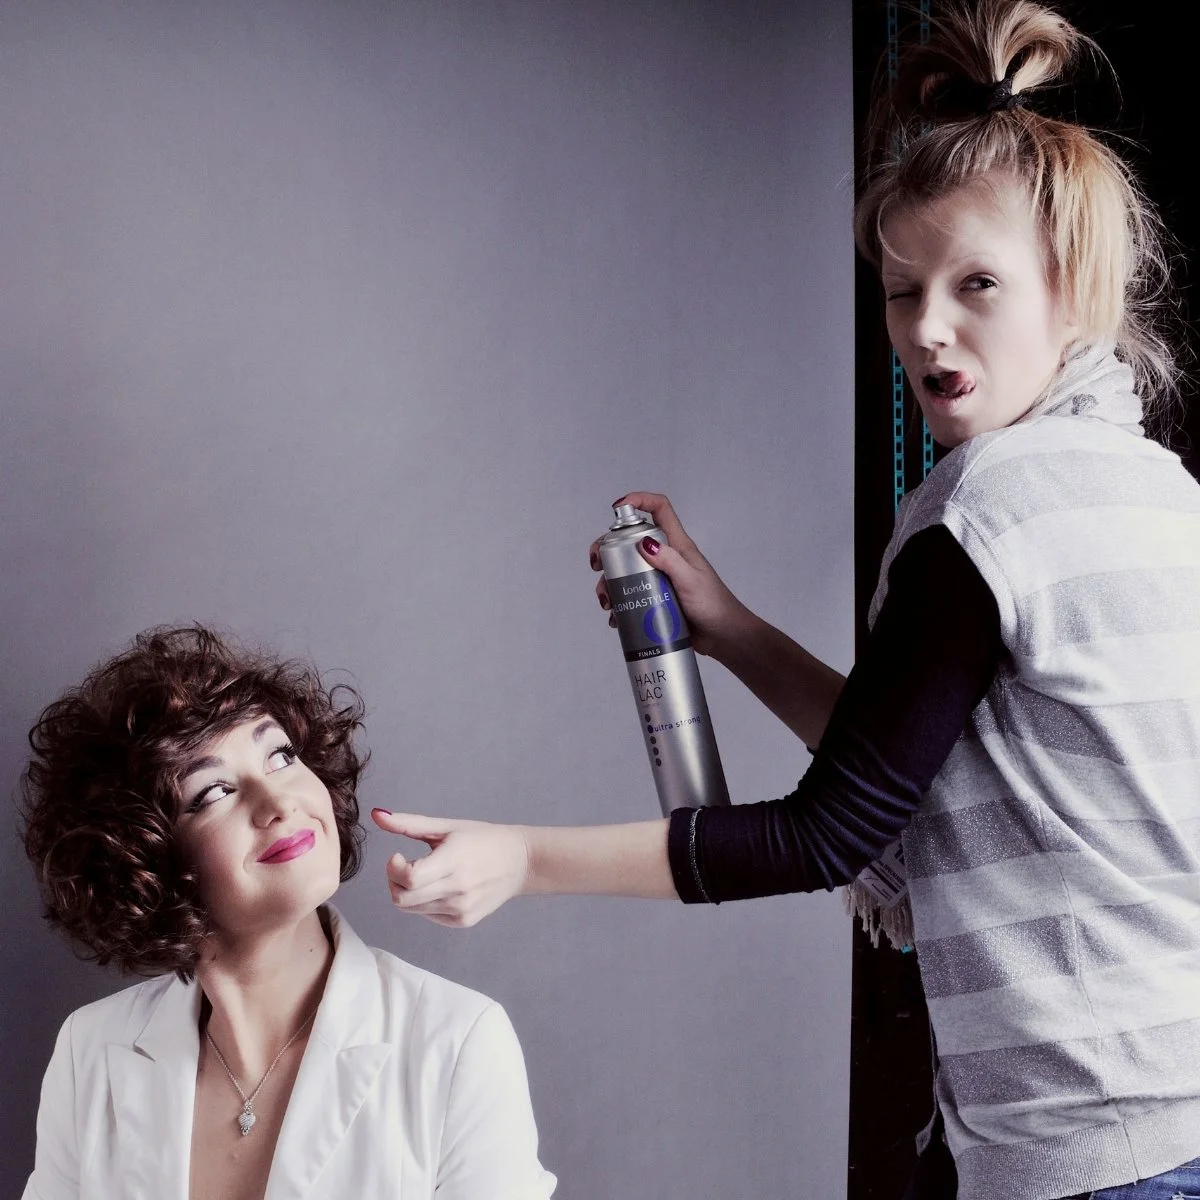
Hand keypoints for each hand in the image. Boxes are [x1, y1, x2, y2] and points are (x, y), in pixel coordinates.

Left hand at [370, 809, 530, 926]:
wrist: (521, 862)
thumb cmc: (483, 839)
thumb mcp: (447, 827)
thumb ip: (408, 823)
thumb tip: (376, 814)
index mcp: (454, 860)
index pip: (410, 878)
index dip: (394, 869)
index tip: (399, 855)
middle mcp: (458, 889)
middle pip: (403, 898)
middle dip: (394, 881)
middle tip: (405, 865)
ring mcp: (461, 909)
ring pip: (411, 909)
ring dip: (408, 892)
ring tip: (425, 874)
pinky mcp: (463, 921)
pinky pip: (427, 915)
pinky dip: (424, 902)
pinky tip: (440, 886)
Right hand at [588, 491, 749, 657]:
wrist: (721, 636)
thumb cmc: (713, 605)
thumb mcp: (690, 580)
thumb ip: (669, 560)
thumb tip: (642, 541)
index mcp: (677, 545)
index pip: (659, 510)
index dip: (639, 500)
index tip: (617, 507)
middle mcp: (664, 558)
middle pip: (630, 541)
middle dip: (608, 549)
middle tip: (598, 566)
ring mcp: (657, 579)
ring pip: (624, 571)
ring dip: (609, 583)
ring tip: (607, 602)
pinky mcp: (653, 599)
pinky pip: (629, 596)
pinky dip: (618, 604)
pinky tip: (615, 618)